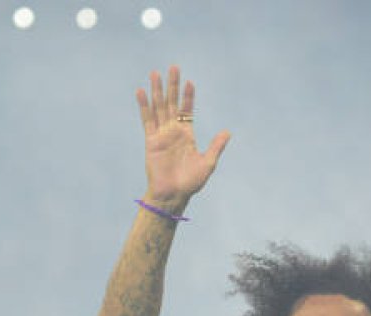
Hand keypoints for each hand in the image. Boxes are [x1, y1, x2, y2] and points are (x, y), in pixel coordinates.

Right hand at [138, 65, 229, 203]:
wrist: (173, 194)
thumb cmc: (191, 182)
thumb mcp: (208, 163)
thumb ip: (215, 146)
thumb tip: (228, 132)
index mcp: (186, 134)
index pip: (187, 110)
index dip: (188, 96)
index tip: (190, 82)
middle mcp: (173, 131)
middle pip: (172, 103)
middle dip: (172, 85)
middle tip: (173, 67)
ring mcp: (161, 134)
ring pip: (159, 107)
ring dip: (157, 90)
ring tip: (155, 73)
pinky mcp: (151, 140)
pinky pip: (147, 120)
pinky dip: (144, 106)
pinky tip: (142, 92)